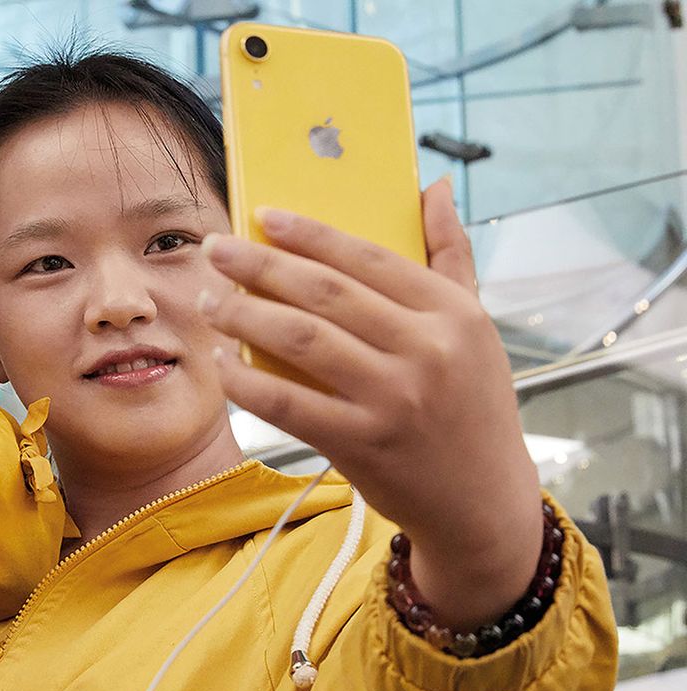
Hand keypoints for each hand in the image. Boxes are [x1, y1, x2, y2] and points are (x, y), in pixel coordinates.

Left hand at [197, 179, 541, 628]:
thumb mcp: (475, 328)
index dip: (309, 233)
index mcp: (453, 312)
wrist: (483, 502)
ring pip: (299, 339)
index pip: (367, 256)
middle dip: (259, 265)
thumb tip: (436, 186)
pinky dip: (246, 382)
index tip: (262, 215)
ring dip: (243, 315)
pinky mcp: (363, 444)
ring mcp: (393, 399)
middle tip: (214, 250)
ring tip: (209, 301)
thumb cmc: (470, 405)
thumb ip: (452, 254)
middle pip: (323, 292)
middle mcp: (427, 350)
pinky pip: (287, 403)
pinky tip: (222, 364)